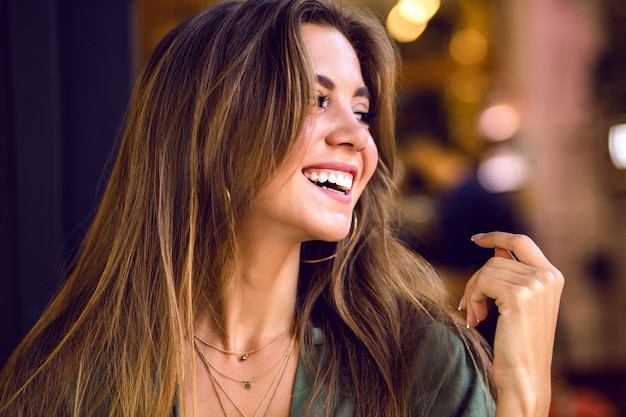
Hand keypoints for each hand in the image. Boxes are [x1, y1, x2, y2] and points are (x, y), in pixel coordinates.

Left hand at [459, 232, 563, 416]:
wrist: (525, 374)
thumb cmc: (519, 343)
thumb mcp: (520, 303)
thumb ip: (512, 274)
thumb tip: (495, 249)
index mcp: (553, 276)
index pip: (522, 242)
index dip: (498, 236)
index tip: (477, 239)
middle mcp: (548, 276)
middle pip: (496, 259)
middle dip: (477, 280)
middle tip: (468, 305)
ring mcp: (535, 284)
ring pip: (485, 271)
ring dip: (473, 293)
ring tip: (476, 316)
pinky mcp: (518, 295)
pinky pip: (482, 283)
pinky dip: (473, 299)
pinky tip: (477, 319)